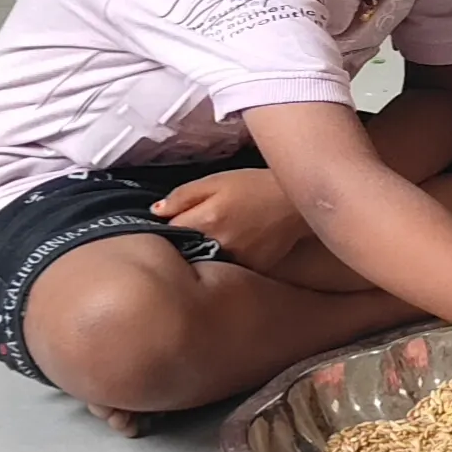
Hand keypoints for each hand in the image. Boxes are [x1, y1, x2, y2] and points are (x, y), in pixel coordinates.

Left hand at [149, 163, 304, 266]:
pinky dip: (226, 261)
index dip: (171, 227)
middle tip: (196, 232)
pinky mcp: (253, 270)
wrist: (295, 201)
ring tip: (218, 239)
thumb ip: (183, 196)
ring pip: (207, 264)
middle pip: (187, 252)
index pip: (170, 233)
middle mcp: (220, 245)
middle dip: (186, 244)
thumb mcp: (215, 181)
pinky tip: (236, 247)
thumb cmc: (255, 185)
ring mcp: (238, 262)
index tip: (177, 221)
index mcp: (206, 220)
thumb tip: (155, 212)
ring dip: (205, 255)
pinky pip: (230, 270)